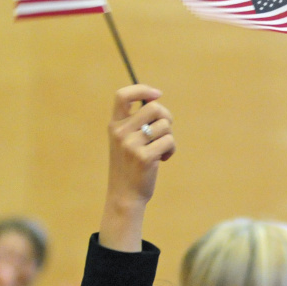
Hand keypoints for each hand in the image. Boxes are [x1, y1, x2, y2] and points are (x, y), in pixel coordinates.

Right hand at [100, 84, 174, 250]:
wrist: (125, 196)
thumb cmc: (130, 166)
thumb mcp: (126, 141)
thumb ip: (136, 122)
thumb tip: (156, 99)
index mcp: (114, 125)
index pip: (122, 95)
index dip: (141, 89)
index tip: (156, 94)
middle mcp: (120, 132)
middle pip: (154, 108)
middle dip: (167, 117)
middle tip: (166, 130)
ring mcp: (131, 145)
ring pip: (165, 126)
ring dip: (169, 136)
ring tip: (162, 149)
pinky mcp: (144, 157)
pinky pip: (170, 141)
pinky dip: (171, 149)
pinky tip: (163, 159)